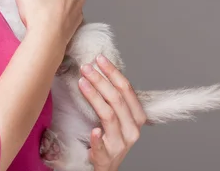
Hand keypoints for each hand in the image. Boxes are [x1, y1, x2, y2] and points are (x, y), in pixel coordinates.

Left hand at [79, 54, 146, 170]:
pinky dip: (98, 139)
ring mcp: (120, 144)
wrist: (108, 165)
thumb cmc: (113, 137)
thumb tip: (102, 70)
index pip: (127, 89)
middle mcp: (132, 130)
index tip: (100, 59)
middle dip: (101, 80)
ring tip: (81, 82)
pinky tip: (93, 131)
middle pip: (117, 99)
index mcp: (138, 117)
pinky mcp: (106, 157)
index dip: (113, 72)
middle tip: (86, 68)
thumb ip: (117, 99)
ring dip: (94, 97)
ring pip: (108, 116)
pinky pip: (102, 146)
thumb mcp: (121, 117)